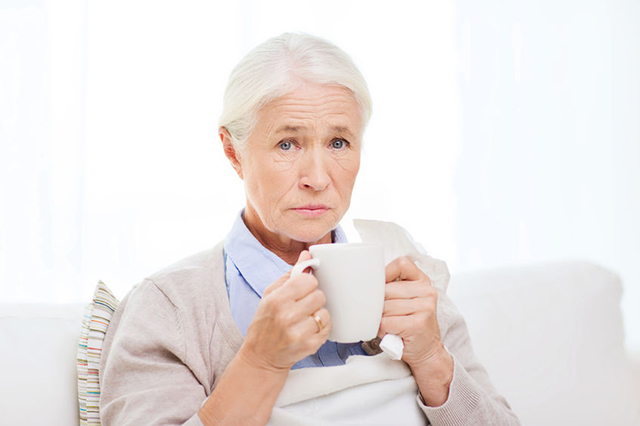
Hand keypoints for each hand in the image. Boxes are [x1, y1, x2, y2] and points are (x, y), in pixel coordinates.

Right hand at [239, 251, 330, 371]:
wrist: (261, 356)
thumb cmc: (265, 322)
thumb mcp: (271, 294)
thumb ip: (290, 274)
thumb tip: (307, 254)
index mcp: (277, 299)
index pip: (309, 280)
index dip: (308, 285)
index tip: (302, 291)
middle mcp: (287, 315)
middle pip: (320, 295)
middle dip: (313, 300)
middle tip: (302, 307)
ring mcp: (299, 332)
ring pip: (324, 313)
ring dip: (317, 315)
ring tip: (304, 320)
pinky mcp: (308, 346)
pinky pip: (327, 329)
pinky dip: (320, 329)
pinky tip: (307, 331)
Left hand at [380, 256, 452, 405]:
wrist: (427, 351)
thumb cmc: (411, 324)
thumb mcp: (407, 300)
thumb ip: (394, 287)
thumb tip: (365, 283)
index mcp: (423, 281)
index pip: (401, 264)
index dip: (385, 273)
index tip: (379, 286)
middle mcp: (427, 291)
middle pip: (387, 289)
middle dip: (378, 304)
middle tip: (381, 315)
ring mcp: (424, 307)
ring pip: (385, 307)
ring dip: (379, 318)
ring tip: (387, 324)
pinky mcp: (417, 323)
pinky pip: (386, 322)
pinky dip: (381, 329)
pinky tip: (389, 332)